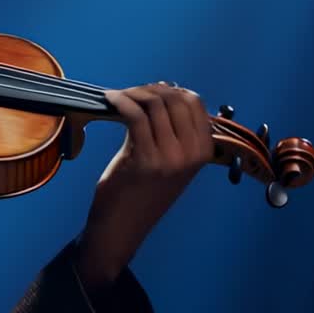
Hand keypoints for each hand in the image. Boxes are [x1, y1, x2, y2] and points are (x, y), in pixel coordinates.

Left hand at [76, 82, 214, 287]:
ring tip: (117, 98)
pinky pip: (134, 115)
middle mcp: (192, 153)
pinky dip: (121, 102)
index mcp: (203, 151)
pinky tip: (110, 100)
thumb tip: (163, 87)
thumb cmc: (140, 190)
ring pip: (154, 104)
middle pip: (174, 99)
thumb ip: (169, 127)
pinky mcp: (146, 159)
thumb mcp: (167, 157)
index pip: (194, 102)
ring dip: (132, 94)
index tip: (148, 91)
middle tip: (129, 94)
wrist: (123, 225)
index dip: (168, 89)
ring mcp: (171, 157)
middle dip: (149, 89)